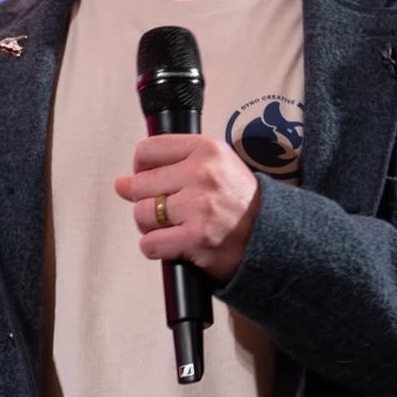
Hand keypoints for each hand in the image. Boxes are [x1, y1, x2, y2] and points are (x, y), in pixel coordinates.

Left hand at [114, 134, 259, 283]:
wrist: (273, 237)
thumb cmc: (241, 202)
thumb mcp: (216, 164)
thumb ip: (171, 165)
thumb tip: (122, 182)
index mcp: (206, 149)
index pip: (147, 150)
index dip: (141, 168)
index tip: (148, 179)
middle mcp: (202, 174)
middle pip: (139, 184)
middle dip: (145, 200)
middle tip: (165, 208)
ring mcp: (198, 206)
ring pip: (142, 214)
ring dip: (150, 225)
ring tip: (171, 226)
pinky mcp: (196, 238)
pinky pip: (150, 243)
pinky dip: (155, 247)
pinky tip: (172, 243)